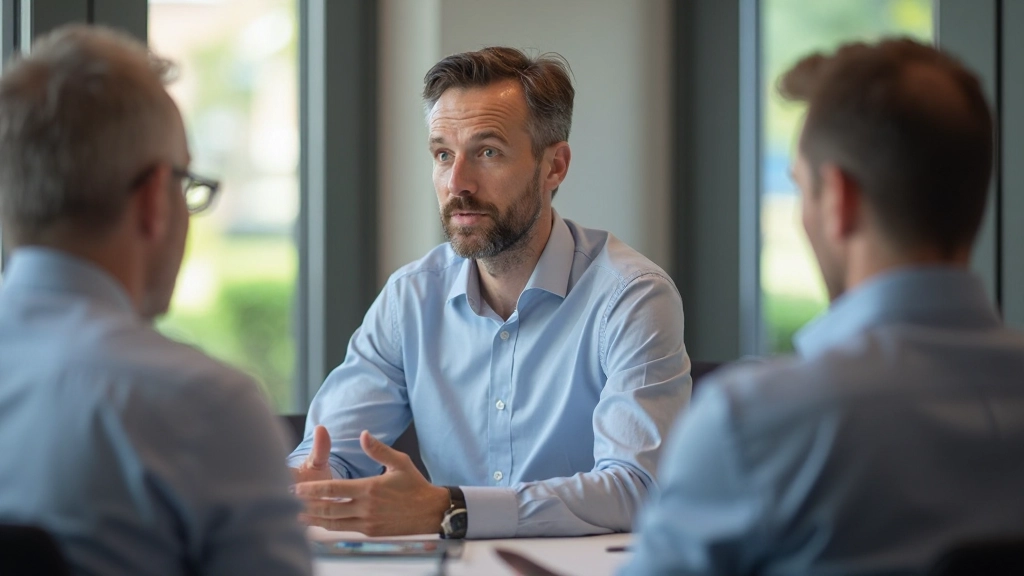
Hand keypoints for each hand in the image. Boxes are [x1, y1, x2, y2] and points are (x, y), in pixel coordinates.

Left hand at [293, 430, 450, 535]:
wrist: (430, 512)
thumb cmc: (415, 485)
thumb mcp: (399, 462)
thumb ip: (378, 449)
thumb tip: (363, 434)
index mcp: (370, 488)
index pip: (333, 490)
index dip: (312, 490)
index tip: (296, 488)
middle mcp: (366, 507)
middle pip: (328, 508)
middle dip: (306, 505)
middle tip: (290, 501)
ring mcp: (368, 522)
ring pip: (334, 522)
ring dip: (314, 519)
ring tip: (297, 515)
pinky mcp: (371, 532)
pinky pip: (344, 529)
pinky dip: (328, 527)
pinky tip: (320, 523)